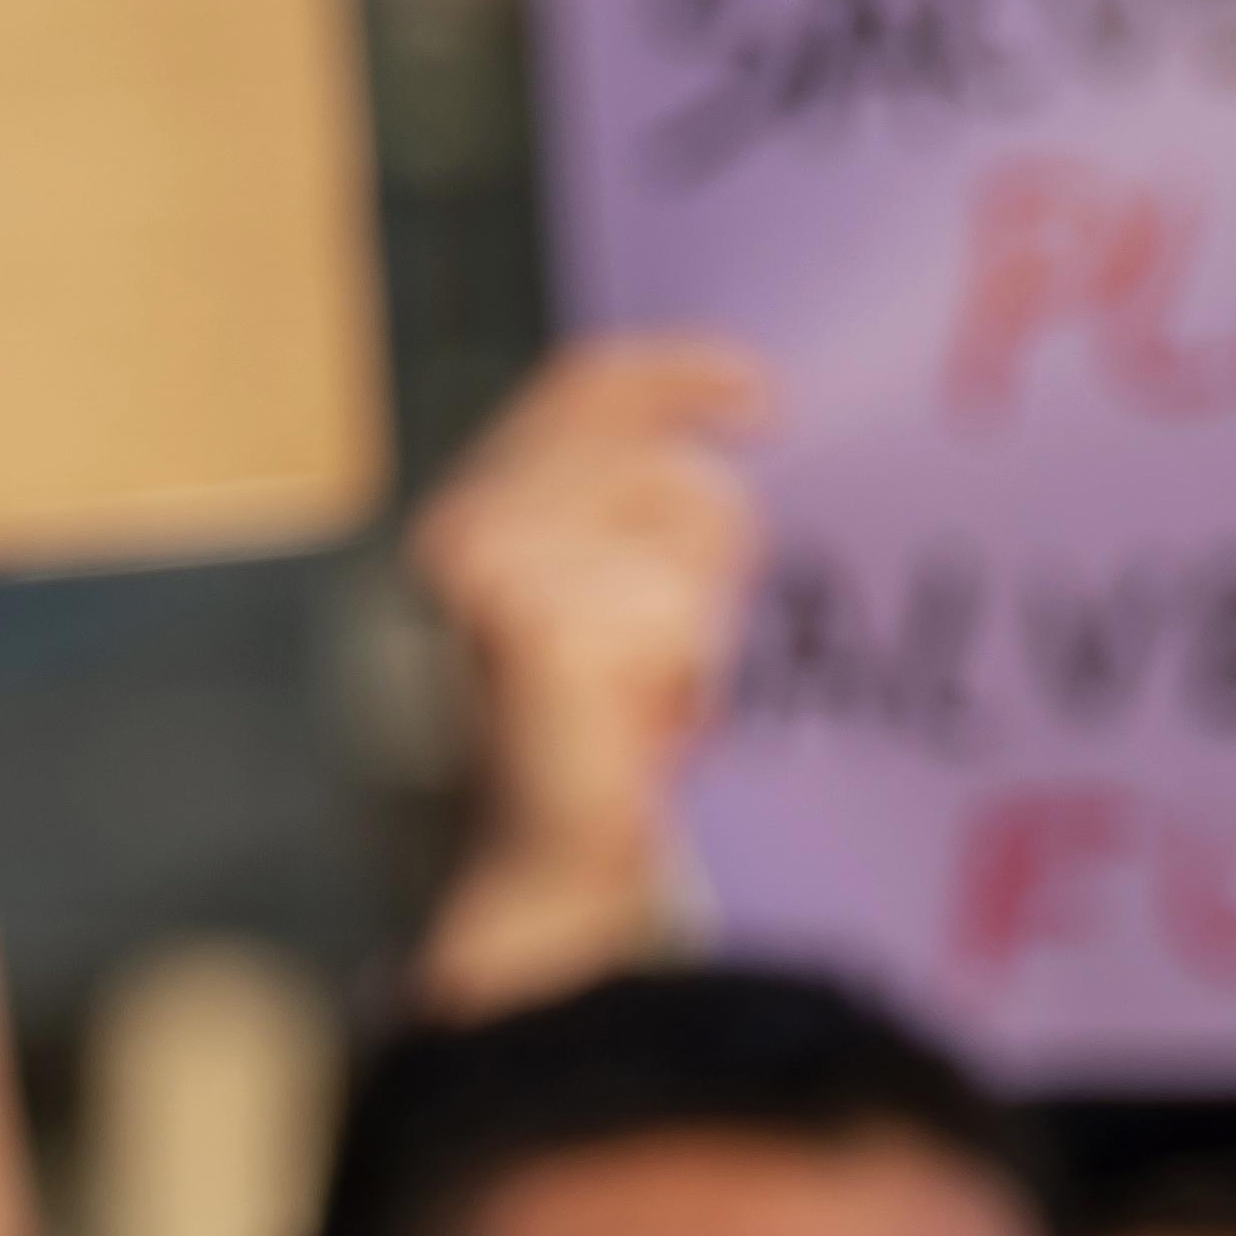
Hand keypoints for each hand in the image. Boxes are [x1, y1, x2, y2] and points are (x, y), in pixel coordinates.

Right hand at [409, 335, 765, 920]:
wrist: (536, 864)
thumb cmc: (578, 736)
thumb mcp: (597, 592)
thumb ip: (621, 506)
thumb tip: (719, 431)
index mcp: (470, 508)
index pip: (586, 382)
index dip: (684, 371)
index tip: (766, 404)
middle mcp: (469, 528)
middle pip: (660, 459)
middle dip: (706, 547)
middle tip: (684, 638)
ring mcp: (498, 572)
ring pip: (684, 524)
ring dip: (696, 617)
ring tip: (647, 692)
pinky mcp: (543, 628)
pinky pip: (680, 608)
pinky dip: (685, 672)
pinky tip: (638, 721)